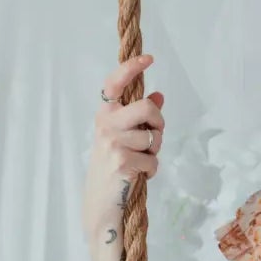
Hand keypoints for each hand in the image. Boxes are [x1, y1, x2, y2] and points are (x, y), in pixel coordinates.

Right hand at [84, 54, 165, 244]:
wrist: (101, 202)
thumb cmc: (114, 165)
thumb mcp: (124, 137)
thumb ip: (140, 117)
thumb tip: (159, 95)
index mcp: (105, 113)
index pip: (115, 83)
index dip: (131, 68)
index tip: (148, 58)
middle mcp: (105, 124)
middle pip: (148, 108)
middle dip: (159, 123)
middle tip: (152, 136)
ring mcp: (113, 142)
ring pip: (154, 137)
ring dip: (154, 152)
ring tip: (138, 161)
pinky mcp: (122, 162)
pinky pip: (153, 160)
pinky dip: (151, 170)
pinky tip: (137, 176)